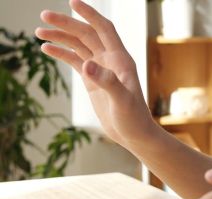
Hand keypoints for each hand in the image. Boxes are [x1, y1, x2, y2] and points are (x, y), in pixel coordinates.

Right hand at [36, 0, 156, 145]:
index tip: (72, 2)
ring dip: (61, 36)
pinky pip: (75, 60)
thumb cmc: (134, 118)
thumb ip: (106, 82)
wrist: (134, 134)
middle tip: (44, 16)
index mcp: (121, 59)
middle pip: (87, 34)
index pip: (104, 29)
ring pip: (79, 45)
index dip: (90, 14)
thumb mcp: (121, 100)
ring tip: (39, 31)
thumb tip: (86, 65)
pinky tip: (46, 48)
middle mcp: (111, 60)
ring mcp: (101, 69)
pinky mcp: (92, 80)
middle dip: (66, 23)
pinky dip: (61, 53)